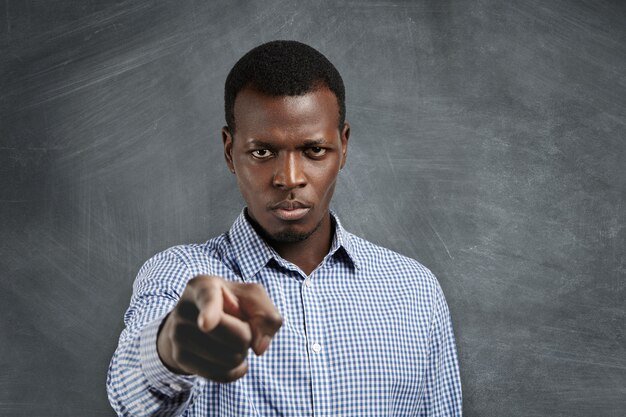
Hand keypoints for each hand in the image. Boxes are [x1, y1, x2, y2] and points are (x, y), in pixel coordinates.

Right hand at [156, 275, 282, 382]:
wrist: (195, 318)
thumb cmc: (229, 303)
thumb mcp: (251, 297)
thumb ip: (266, 314)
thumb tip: (258, 347)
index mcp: (203, 286)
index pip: (208, 299)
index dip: (210, 312)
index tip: (206, 325)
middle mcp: (185, 309)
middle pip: (237, 337)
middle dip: (248, 337)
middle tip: (240, 328)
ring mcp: (178, 335)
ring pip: (230, 359)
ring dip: (241, 354)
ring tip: (230, 340)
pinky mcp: (179, 358)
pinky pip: (222, 374)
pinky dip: (235, 369)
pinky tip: (229, 358)